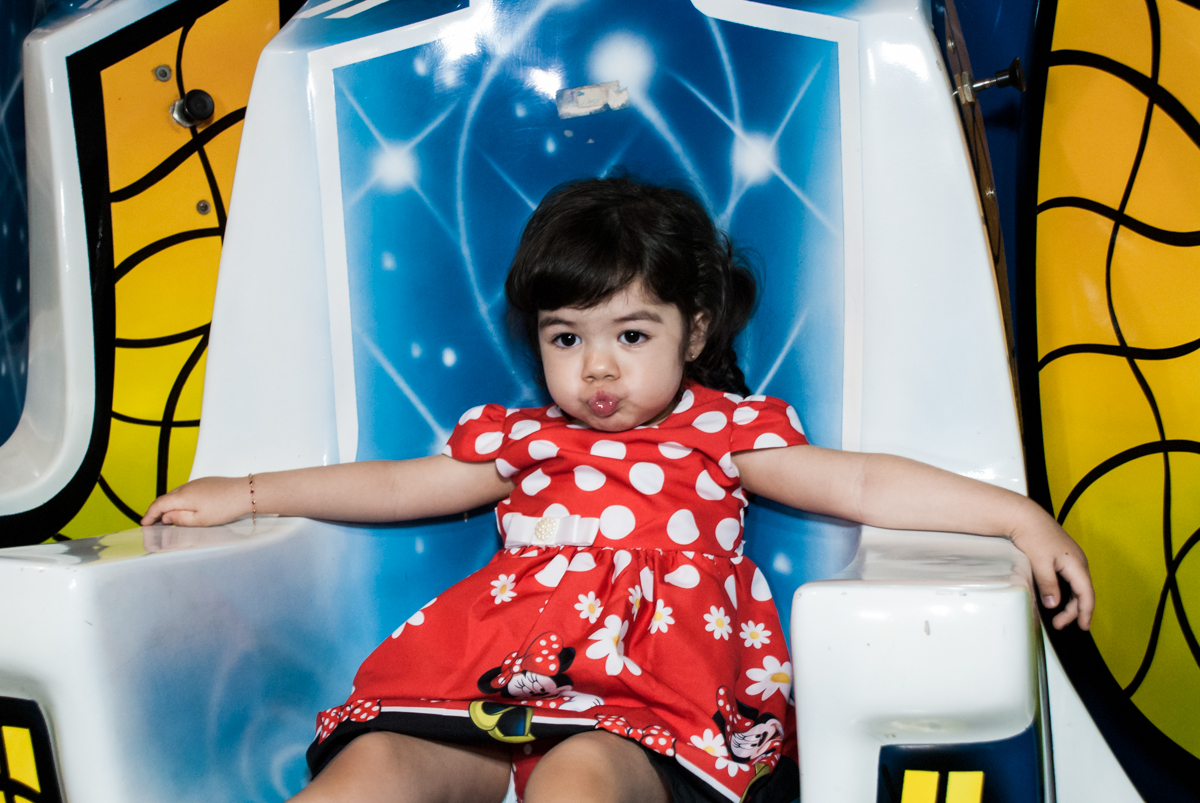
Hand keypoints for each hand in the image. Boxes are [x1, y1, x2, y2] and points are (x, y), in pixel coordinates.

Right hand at [141, 476, 250, 526]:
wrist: (245, 492)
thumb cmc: (224, 507)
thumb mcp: (200, 520)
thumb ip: (180, 519)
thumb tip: (165, 517)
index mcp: (182, 496)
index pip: (159, 504)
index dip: (149, 515)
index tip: (144, 524)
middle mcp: (186, 487)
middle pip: (166, 499)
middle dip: (157, 511)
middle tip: (152, 524)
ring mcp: (196, 483)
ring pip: (176, 495)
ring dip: (168, 506)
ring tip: (167, 519)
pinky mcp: (205, 483)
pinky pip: (186, 492)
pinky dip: (179, 501)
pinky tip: (184, 509)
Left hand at [1010, 511, 1093, 630]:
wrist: (1024, 516)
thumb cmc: (1033, 536)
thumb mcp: (1039, 562)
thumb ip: (1048, 584)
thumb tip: (1054, 605)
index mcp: (1076, 564)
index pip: (1086, 593)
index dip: (1086, 612)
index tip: (1083, 627)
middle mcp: (1078, 562)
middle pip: (1082, 593)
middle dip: (1074, 611)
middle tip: (1059, 625)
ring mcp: (1071, 560)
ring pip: (1076, 587)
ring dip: (1069, 604)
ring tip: (1058, 617)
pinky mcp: (1063, 558)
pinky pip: (1070, 580)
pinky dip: (1066, 593)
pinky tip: (1057, 600)